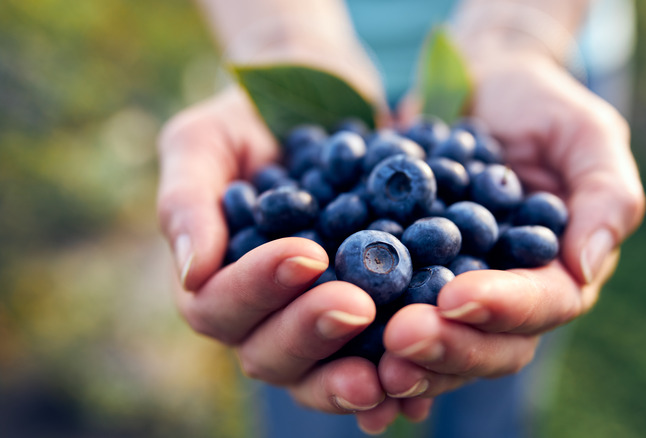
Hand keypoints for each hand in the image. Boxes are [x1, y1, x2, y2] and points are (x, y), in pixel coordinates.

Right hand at [156, 87, 420, 428]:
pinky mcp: (370, 321)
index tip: (307, 254)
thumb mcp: (207, 140)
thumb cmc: (251, 122)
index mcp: (214, 280)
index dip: (258, 288)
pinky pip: (377, 362)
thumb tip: (191, 272)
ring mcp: (316, 325)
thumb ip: (187, 198)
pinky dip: (397, 376)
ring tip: (392, 368)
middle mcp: (263, 316)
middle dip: (312, 332)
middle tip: (358, 306)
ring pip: (321, 373)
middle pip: (270, 354)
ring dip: (352, 375)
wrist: (327, 106)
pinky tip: (422, 383)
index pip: (218, 306)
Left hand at [378, 49, 645, 415]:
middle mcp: (510, 297)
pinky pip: (392, 318)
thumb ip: (606, 195)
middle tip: (400, 337)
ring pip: (440, 345)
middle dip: (447, 345)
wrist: (475, 89)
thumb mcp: (586, 133)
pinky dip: (368, 343)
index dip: (502, 308)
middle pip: (489, 343)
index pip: (542, 304)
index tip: (456, 298)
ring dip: (406, 359)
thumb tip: (586, 267)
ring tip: (370, 356)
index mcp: (559, 271)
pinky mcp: (411, 282)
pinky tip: (339, 352)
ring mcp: (457, 295)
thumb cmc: (540, 105)